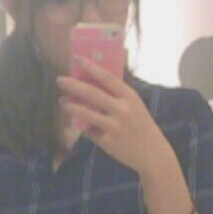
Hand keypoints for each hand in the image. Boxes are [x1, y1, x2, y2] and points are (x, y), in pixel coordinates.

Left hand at [56, 61, 170, 176]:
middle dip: (73, 85)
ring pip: (86, 113)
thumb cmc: (141, 126)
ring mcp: (114, 127)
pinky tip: (75, 122)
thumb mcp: (135, 105)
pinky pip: (89, 131)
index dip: (90, 67)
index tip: (76, 59)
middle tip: (60, 80)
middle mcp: (122, 110)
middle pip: (92, 94)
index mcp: (129, 97)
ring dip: (71, 106)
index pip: (107, 77)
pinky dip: (81, 126)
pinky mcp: (107, 142)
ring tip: (62, 102)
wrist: (152, 154)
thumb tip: (93, 82)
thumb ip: (117, 95)